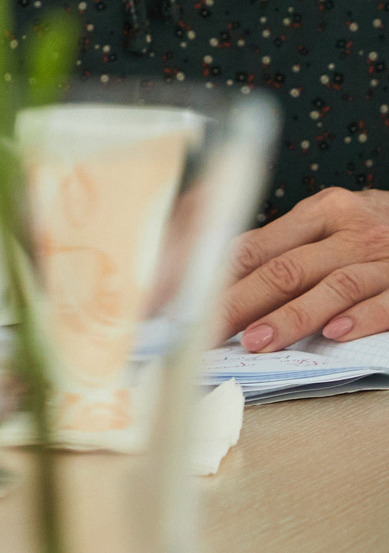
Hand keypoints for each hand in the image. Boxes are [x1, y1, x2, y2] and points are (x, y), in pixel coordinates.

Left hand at [216, 188, 388, 350]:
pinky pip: (387, 302)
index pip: (256, 246)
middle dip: (240, 303)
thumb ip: (287, 244)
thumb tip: (219, 275)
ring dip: (292, 317)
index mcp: (324, 211)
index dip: (214, 277)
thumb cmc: (380, 231)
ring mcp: (387, 259)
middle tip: (206, 330)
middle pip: (286, 268)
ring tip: (257, 341)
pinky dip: (360, 318)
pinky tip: (333, 335)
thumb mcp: (335, 221)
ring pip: (333, 286)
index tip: (183, 303)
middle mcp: (354, 231)